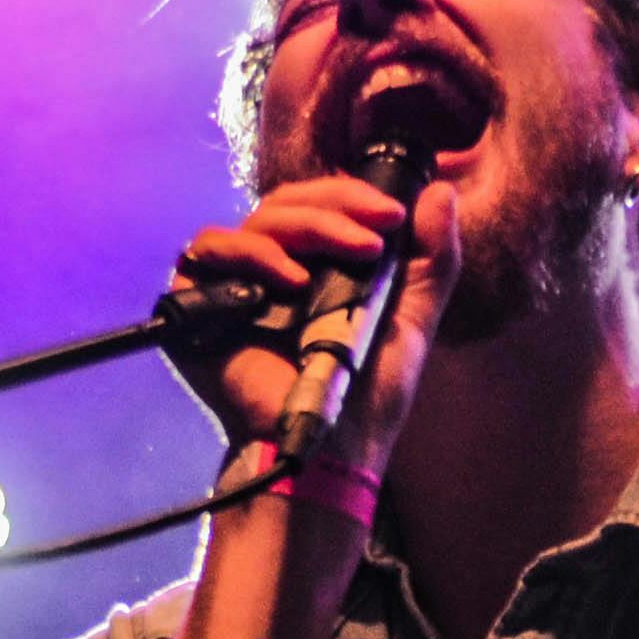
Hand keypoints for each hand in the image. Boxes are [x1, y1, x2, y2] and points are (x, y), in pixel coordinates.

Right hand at [163, 173, 460, 479]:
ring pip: (257, 220)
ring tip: (355, 254)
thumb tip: (441, 193)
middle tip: (378, 231)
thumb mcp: (413, 318)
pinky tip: (291, 280)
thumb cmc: (368, 393)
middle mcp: (269, 270)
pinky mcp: (198, 305)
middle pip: (287, 203)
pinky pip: (210, 249)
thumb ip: (432, 258)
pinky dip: (253, 253)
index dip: (352, 195)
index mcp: (314, 265)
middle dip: (338, 207)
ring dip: (310, 225)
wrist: (335, 445)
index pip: (318, 204)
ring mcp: (233, 285)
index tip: (394, 214)